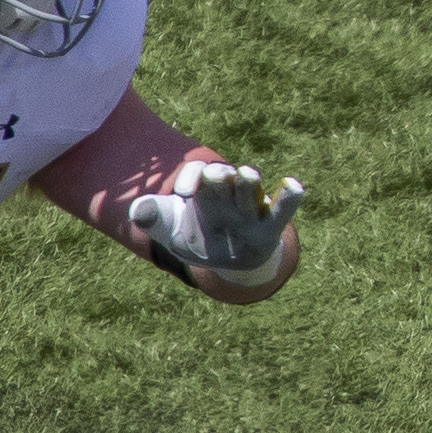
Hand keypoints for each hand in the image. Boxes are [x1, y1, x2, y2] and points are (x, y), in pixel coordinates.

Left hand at [130, 161, 302, 287]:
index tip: (184, 194)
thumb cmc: (195, 238)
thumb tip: (139, 211)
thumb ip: (153, 218)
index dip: (192, 177)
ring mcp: (249, 209)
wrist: (223, 259)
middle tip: (214, 180)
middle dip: (217, 176)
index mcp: (203, 190)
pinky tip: (292, 185)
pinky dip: (290, 197)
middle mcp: (227, 193)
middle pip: (221, 176)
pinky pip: (284, 209)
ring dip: (246, 181)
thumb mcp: (169, 231)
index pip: (197, 173)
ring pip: (248, 186)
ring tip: (246, 176)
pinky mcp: (270, 227)